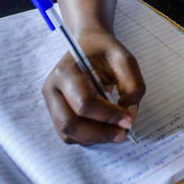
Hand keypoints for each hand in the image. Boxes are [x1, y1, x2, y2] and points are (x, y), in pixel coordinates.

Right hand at [42, 29, 143, 144]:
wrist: (88, 44)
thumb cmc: (105, 51)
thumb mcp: (125, 59)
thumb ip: (133, 86)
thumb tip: (129, 115)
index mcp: (66, 71)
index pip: (84, 103)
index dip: (108, 116)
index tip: (129, 121)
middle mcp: (52, 88)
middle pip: (70, 124)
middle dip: (99, 134)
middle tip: (123, 134)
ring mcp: (50, 102)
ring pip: (67, 134)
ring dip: (94, 138)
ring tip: (116, 133)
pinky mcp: (55, 113)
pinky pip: (69, 134)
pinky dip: (88, 137)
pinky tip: (104, 129)